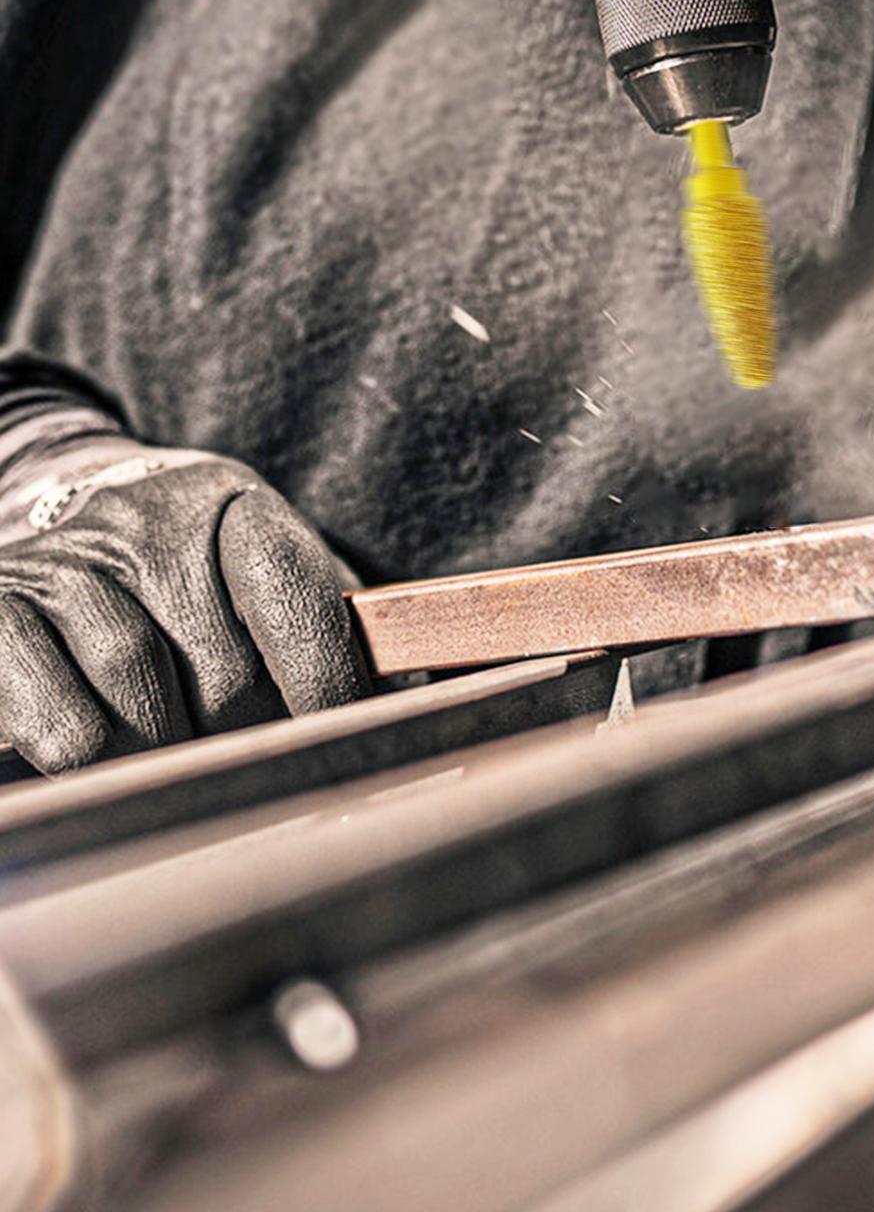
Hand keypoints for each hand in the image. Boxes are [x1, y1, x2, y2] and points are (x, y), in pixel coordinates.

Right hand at [0, 437, 368, 773]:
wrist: (61, 519)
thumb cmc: (197, 580)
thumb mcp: (272, 579)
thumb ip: (339, 632)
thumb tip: (416, 695)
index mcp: (234, 506)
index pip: (297, 599)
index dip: (330, 686)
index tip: (350, 746)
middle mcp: (143, 522)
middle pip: (228, 679)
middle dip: (246, 736)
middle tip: (245, 747)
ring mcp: (62, 565)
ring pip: (145, 713)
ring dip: (169, 755)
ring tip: (172, 740)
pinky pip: (67, 735)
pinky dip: (95, 762)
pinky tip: (104, 743)